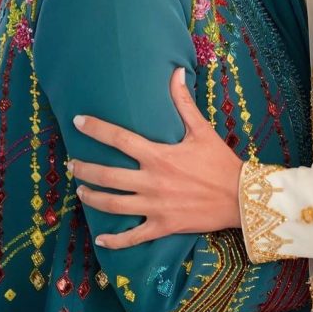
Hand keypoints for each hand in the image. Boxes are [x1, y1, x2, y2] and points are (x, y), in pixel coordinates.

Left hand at [70, 68, 243, 249]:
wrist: (241, 197)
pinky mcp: (163, 225)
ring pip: (113, 205)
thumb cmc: (220, 162)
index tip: (78, 122)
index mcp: (158, 155)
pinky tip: (100, 239)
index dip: (96, 129)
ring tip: (81, 192)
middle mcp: (151, 180)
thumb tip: (177, 71)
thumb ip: (183, 102)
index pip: (119, 138)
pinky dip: (114, 241)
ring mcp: (155, 205)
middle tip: (72, 165)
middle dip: (85, 169)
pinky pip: (133, 237)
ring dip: (92, 198)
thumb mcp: (201, 130)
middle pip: (107, 175)